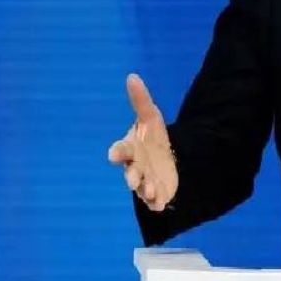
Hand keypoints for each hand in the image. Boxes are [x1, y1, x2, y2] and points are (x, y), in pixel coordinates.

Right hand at [107, 74, 178, 210]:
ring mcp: (145, 181)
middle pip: (131, 172)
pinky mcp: (156, 192)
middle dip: (132, 176)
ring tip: (153, 191)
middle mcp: (135, 166)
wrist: (167, 157)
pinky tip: (161, 204)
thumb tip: (132, 76)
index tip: (113, 155)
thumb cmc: (151, 137)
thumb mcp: (150, 117)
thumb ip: (140, 100)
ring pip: (143, 188)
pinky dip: (156, 203)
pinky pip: (154, 200)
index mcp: (130, 148)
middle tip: (133, 180)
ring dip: (146, 189)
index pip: (121, 150)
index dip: (117, 152)